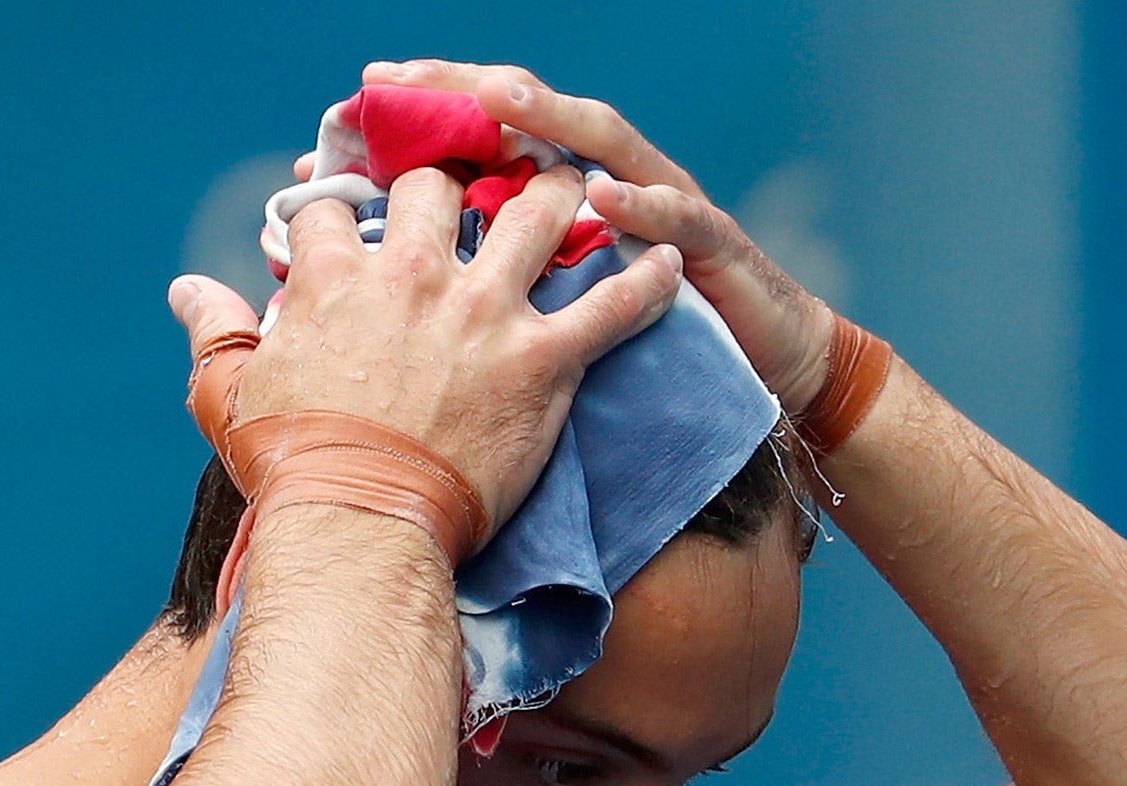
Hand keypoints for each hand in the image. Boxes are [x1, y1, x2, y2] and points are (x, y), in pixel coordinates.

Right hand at [168, 163, 681, 543]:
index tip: (348, 220)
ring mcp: (483, 313)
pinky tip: (668, 255)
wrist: (361, 524)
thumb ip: (211, 332)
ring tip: (570, 185)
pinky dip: (646, 280)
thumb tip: (186, 289)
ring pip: (531, 216)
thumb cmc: (292, 468)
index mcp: (336, 281)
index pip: (328, 212)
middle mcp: (411, 276)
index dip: (337, 210)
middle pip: (434, 188)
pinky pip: (611, 306)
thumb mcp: (228, 396)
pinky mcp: (542, 360)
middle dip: (447, 177)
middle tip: (469, 181)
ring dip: (552, 194)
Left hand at [358, 60, 836, 413]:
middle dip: (467, 91)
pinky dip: (643, 204)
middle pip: (532, 116)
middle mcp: (612, 180)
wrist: (769, 364)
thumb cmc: (649, 340)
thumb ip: (500, 279)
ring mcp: (665, 201)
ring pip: (603, 143)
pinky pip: (676, 218)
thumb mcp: (560, 310)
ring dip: (551, 119)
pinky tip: (605, 196)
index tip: (357, 110)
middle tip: (401, 80)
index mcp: (566, 197)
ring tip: (498, 99)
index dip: (427, 120)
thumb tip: (409, 285)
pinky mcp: (712, 247)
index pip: (487, 136)